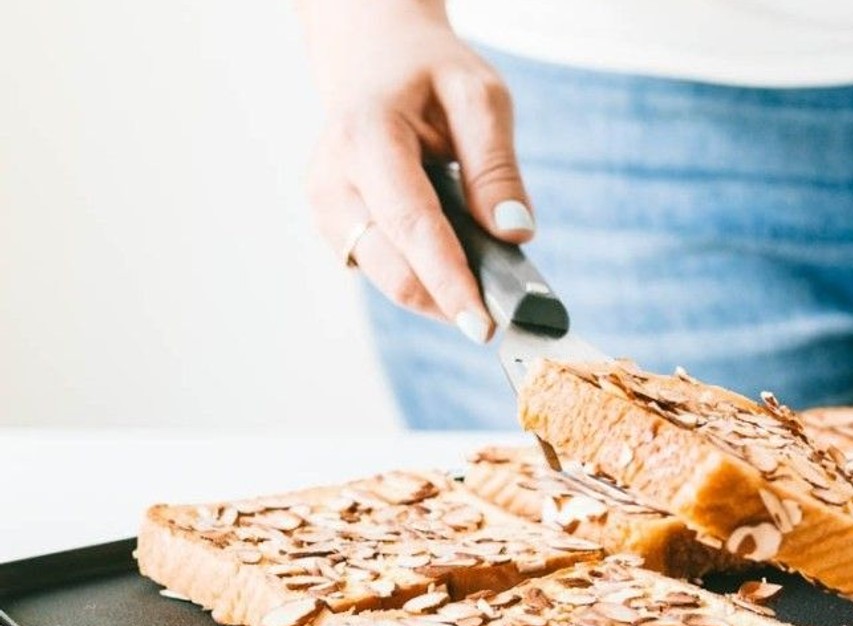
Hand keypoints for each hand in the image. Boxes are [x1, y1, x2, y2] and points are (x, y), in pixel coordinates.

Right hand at [299, 0, 532, 339]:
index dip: (449, 281)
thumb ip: (496, 166)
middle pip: (395, 270)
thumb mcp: (479, 97)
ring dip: (441, 292)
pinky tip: (451, 258)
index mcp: (366, 136)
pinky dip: (425, 277)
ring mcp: (326, 209)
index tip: (482, 325)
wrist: (374, 61)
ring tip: (484, 281)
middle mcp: (333, 179)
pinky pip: (386, 272)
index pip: (412, 225)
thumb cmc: (430, 76)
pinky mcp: (334, 229)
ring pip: (390, 280)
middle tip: (505, 313)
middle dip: (451, 300)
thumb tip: (514, 232)